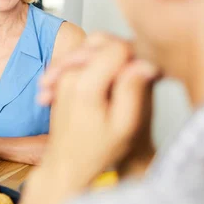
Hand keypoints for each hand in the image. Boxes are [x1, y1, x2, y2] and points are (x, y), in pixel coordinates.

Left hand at [42, 33, 159, 187]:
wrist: (66, 163)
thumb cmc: (96, 150)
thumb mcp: (124, 125)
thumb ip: (133, 90)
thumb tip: (144, 63)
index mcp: (85, 85)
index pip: (116, 47)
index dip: (135, 56)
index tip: (142, 74)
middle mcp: (69, 75)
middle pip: (100, 40)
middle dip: (120, 51)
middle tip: (134, 76)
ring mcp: (61, 76)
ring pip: (88, 46)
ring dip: (106, 55)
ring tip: (119, 81)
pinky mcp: (59, 79)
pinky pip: (79, 57)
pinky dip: (93, 62)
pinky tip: (102, 82)